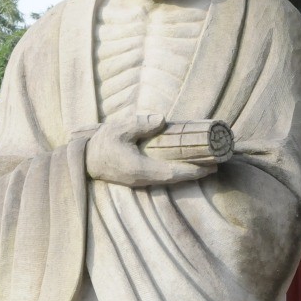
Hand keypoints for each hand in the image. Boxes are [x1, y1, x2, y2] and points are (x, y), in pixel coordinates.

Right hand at [85, 113, 215, 186]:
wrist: (84, 159)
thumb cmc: (101, 143)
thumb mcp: (118, 128)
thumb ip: (140, 124)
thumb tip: (161, 119)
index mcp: (139, 169)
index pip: (172, 172)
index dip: (192, 170)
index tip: (209, 166)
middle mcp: (142, 179)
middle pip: (175, 178)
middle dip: (196, 172)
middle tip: (217, 163)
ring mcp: (141, 180)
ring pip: (170, 179)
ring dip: (188, 172)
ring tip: (207, 164)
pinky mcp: (139, 177)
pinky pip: (163, 176)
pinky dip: (178, 171)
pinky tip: (186, 163)